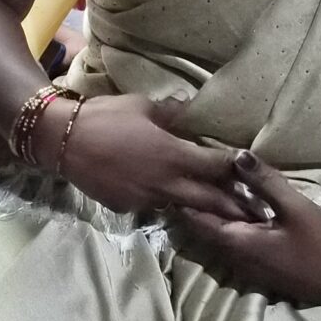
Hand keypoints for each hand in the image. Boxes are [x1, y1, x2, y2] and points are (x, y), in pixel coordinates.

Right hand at [55, 94, 256, 220]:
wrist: (63, 140)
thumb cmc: (106, 116)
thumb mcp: (141, 107)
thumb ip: (170, 113)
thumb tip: (188, 108)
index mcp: (174, 155)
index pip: (217, 166)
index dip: (238, 170)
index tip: (255, 173)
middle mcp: (166, 183)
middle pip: (210, 200)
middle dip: (235, 207)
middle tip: (257, 214)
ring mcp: (147, 199)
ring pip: (181, 206)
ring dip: (200, 208)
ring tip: (221, 214)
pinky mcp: (127, 208)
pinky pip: (152, 206)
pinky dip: (162, 202)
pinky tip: (163, 198)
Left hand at [165, 151, 320, 307]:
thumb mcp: (295, 207)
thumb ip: (265, 182)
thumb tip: (236, 155)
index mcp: (238, 244)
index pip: (197, 221)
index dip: (185, 198)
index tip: (179, 174)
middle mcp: (235, 259)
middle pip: (204, 230)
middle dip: (196, 204)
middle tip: (192, 174)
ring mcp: (247, 267)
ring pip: (218, 237)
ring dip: (214, 215)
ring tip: (209, 185)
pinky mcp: (260, 268)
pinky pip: (234, 244)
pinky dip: (230, 225)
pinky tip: (238, 207)